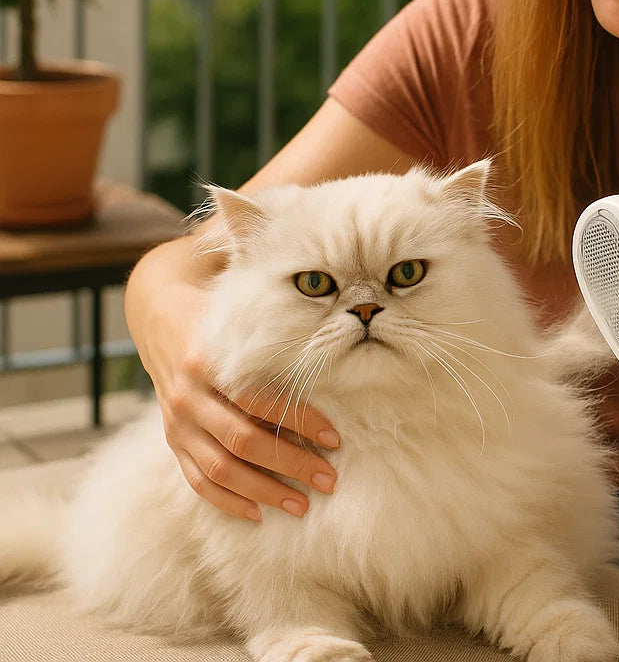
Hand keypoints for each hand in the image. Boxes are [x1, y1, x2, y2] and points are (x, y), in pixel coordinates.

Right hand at [126, 246, 340, 522]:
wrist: (158, 309)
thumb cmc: (222, 293)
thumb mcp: (241, 276)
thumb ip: (271, 265)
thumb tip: (305, 226)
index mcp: (209, 354)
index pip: (256, 398)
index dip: (297, 420)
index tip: (337, 437)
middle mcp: (188, 392)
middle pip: (242, 440)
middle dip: (290, 462)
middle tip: (331, 477)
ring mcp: (177, 420)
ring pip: (220, 468)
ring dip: (265, 489)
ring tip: (305, 505)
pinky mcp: (173, 438)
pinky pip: (197, 480)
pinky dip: (227, 501)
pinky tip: (260, 515)